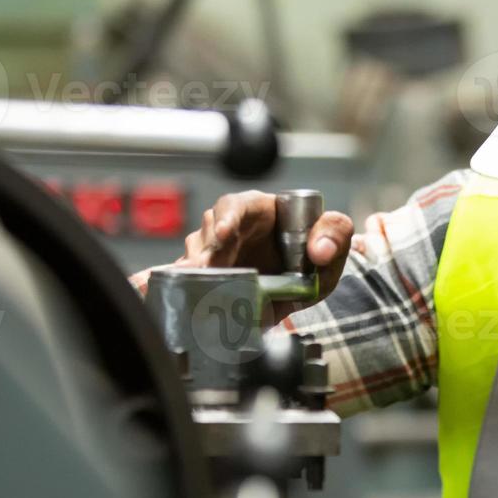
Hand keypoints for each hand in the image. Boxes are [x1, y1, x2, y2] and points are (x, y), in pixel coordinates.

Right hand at [176, 190, 354, 296]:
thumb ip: (335, 235)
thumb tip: (320, 250)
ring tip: (195, 284)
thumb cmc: (312, 256)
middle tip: (202, 268)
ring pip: (195, 258)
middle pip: (207, 234)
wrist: (300, 291)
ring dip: (195, 272)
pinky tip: (162, 292)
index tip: (224, 233)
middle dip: (204, 251)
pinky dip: (177, 288)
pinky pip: (187, 283)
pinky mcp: (208, 283)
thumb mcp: (332, 244)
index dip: (227, 217)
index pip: (234, 205)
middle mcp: (229, 231)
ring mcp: (215, 257)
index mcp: (257, 212)